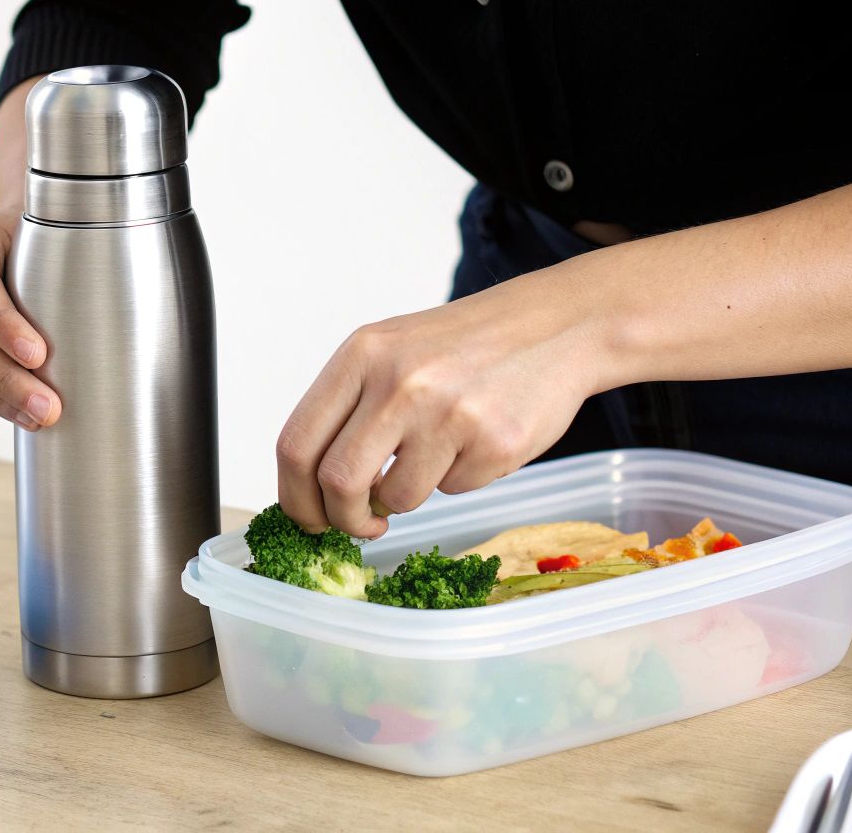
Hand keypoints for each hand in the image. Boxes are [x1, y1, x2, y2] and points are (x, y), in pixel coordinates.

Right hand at [0, 210, 61, 429]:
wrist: (0, 237)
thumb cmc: (33, 238)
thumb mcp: (46, 234)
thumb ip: (60, 265)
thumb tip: (99, 330)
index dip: (2, 324)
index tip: (38, 356)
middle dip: (4, 377)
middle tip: (46, 406)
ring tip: (37, 417)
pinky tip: (16, 412)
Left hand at [276, 268, 608, 537]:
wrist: (556, 326)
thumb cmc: (464, 346)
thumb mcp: (391, 353)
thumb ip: (349, 411)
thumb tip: (316, 492)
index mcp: (361, 355)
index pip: (296, 444)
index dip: (295, 496)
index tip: (309, 518)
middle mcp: (398, 381)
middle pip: (337, 482)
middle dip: (342, 519)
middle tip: (359, 525)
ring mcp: (447, 413)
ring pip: (397, 497)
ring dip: (408, 495)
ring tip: (436, 454)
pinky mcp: (493, 442)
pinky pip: (454, 490)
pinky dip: (458, 479)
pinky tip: (478, 438)